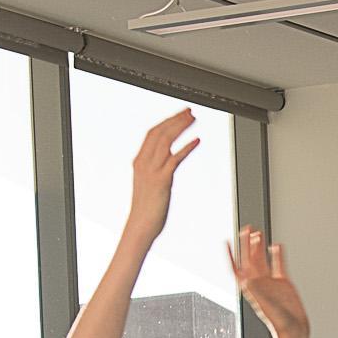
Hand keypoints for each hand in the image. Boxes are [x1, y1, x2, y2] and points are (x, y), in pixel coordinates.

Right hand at [127, 108, 197, 228]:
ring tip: (193, 120)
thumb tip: (167, 163)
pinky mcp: (162, 181)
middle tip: (189, 112)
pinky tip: (197, 141)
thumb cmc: (147, 209)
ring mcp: (152, 171)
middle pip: (159, 133)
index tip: (179, 115)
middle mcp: (144, 163)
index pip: (152, 134)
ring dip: (180, 128)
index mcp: (140, 162)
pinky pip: (175, 159)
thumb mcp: (149, 184)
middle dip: (175, 120)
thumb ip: (156, 170)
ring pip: (166, 141)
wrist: (141, 226)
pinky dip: (186, 148)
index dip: (167, 121)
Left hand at [228, 228, 307, 337]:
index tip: (227, 241)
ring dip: (259, 247)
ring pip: (262, 260)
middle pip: (249, 259)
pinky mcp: (283, 283)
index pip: (236, 266)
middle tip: (247, 228)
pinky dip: (277, 255)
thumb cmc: (278, 321)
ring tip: (258, 234)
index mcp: (250, 287)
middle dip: (246, 244)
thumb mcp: (264, 303)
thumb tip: (247, 278)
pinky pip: (278, 265)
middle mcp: (258, 283)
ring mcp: (270, 282)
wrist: (293, 329)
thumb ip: (255, 289)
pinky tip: (276, 246)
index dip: (230, 254)